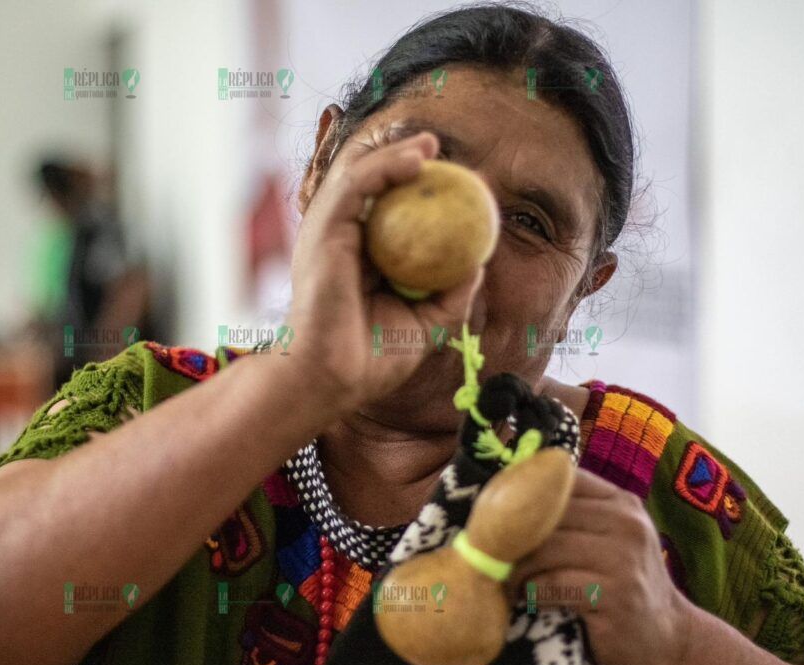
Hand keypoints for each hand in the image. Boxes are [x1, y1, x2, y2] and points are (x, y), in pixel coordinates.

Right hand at [286, 131, 483, 412]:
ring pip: (359, 175)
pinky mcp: (324, 231)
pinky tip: (417, 160)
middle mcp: (339, 240)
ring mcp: (328, 233)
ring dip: (396, 153)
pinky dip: (386, 167)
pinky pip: (356, 185)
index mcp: (358, 258)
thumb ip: (451, 292)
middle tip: (438, 148)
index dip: (415, 189)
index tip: (454, 181)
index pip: (384, 210)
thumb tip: (479, 262)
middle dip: (401, 158)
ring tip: (430, 144)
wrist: (333, 381)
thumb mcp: (427, 322)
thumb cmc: (371, 360)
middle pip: (369, 184)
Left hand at [507, 469, 693, 664]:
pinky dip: (531, 592)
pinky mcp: (613, 595)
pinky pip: (552, 585)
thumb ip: (574, 515)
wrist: (668, 639)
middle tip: (490, 551)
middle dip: (514, 534)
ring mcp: (622, 559)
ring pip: (546, 549)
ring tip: (508, 579)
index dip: (524, 494)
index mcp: (621, 502)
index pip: (561, 480)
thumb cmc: (623, 584)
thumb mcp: (609, 538)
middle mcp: (626, 523)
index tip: (497, 513)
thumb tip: (509, 495)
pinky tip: (528, 599)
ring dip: (518, 567)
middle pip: (548, 514)